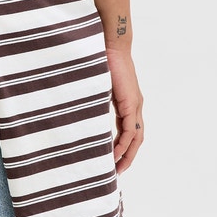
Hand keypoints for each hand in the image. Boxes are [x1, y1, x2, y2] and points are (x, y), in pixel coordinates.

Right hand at [106, 48, 143, 174]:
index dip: (123, 147)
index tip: (112, 160)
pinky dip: (123, 145)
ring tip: (116, 168)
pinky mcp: (131, 103)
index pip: (129, 131)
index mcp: (128, 103)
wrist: (111, 44)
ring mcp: (135, 105)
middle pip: (136, 139)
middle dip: (128, 157)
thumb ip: (94, 101)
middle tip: (117, 172)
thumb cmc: (101, 60)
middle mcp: (135, 106)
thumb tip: (80, 111)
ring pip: (135, 138)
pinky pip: (129, 131)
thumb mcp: (97, 87)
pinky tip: (114, 154)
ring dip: (127, 155)